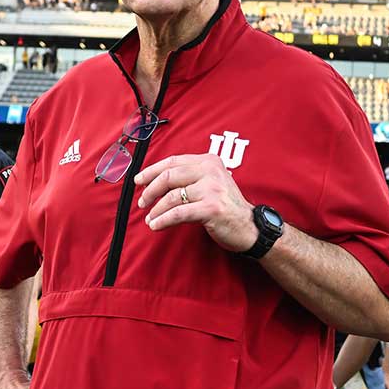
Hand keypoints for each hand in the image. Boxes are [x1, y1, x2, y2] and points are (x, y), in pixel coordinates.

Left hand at [134, 154, 256, 252]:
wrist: (249, 227)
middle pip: (169, 176)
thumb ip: (188, 177)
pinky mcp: (211, 208)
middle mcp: (211, 171)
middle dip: (150, 190)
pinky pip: (178, 213)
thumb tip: (154, 181)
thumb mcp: (210, 183)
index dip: (152, 170)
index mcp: (209, 161)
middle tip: (142, 202)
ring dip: (156, 209)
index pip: (173, 161)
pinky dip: (163, 220)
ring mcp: (212, 189)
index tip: (138, 180)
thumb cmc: (226, 206)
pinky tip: (156, 225)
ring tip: (150, 218)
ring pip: (171, 196)